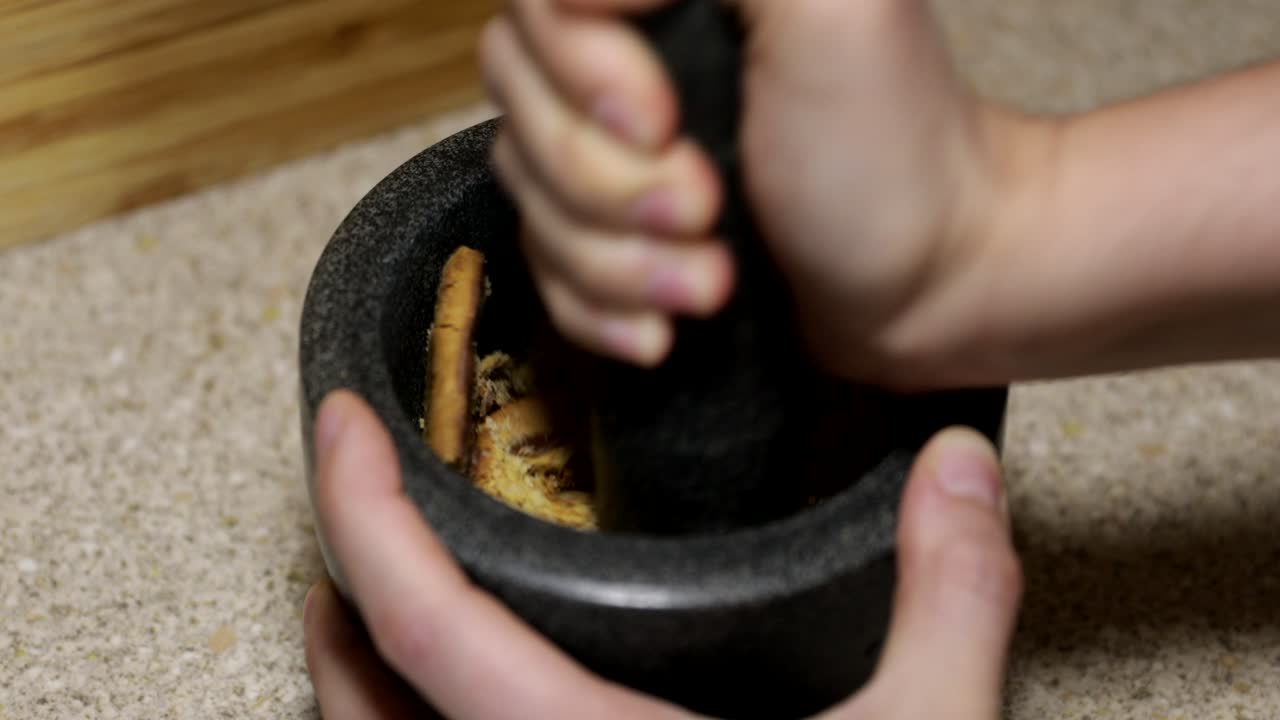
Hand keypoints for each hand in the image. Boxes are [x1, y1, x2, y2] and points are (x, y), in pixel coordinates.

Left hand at [303, 389, 1021, 718]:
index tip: (342, 426)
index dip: (362, 511)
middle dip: (343, 580)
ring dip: (357, 670)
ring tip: (362, 595)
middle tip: (353, 485)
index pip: (423, 624)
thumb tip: (960, 461)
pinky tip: (453, 710)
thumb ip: (948, 598)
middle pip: (364, 695)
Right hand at [479, 0, 1009, 384]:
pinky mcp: (615, 236)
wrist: (930, 284)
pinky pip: (545, 272)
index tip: (666, 127)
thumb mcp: (832, 9)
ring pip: (531, 204)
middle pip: (522, 117)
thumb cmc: (891, 147)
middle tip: (709, 211)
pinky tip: (667, 328)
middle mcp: (624, 62)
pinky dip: (603, 311)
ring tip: (711, 284)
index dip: (583, 81)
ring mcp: (612, 156)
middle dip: (612, 189)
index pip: (538, 15)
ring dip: (619, 263)